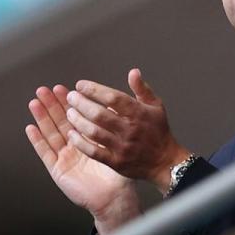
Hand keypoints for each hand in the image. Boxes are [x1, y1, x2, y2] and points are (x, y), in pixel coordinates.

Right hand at [25, 84, 141, 234]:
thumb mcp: (119, 145)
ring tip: (34, 102)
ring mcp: (65, 158)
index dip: (70, 103)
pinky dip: (38, 141)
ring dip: (42, 118)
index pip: (77, 117)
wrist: (115, 197)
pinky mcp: (58, 170)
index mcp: (89, 139)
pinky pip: (46, 153)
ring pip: (51, 134)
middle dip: (52, 105)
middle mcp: (75, 147)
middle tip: (44, 89)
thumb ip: (116, 126)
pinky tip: (31, 128)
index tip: (64, 88)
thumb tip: (114, 105)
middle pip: (61, 122)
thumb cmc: (119, 174)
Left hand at [64, 68, 190, 193]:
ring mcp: (122, 147)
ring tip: (69, 113)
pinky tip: (72, 134)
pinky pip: (93, 151)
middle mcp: (130, 130)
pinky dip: (80, 142)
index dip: (94, 90)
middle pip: (99, 114)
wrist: (165, 161)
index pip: (113, 98)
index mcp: (139, 113)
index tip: (81, 85)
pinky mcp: (116, 162)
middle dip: (81, 103)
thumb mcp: (156, 106)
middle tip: (71, 97)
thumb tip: (133, 72)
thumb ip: (142, 89)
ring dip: (78, 121)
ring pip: (93, 132)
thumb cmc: (158, 131)